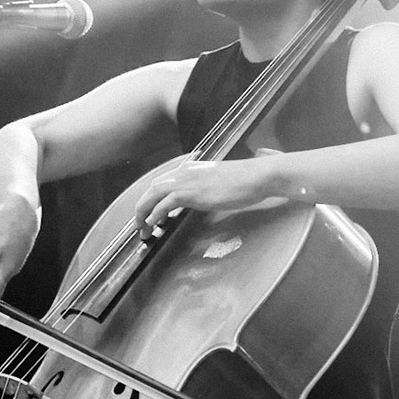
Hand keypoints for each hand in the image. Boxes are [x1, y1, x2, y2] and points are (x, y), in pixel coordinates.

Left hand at [132, 153, 287, 238]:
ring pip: (152, 195)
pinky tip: (153, 225)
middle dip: (142, 206)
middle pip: (152, 188)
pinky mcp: (190, 194)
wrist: (257, 176)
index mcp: (190, 168)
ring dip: (143, 213)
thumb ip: (208, 186)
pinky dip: (154, 215)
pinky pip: (163, 205)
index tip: (150, 213)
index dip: (153, 198)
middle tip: (141, 224)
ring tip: (142, 229)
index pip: (163, 181)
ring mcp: (185, 182)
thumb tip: (205, 195)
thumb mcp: (221, 181)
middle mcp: (184, 172)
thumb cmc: (246, 180)